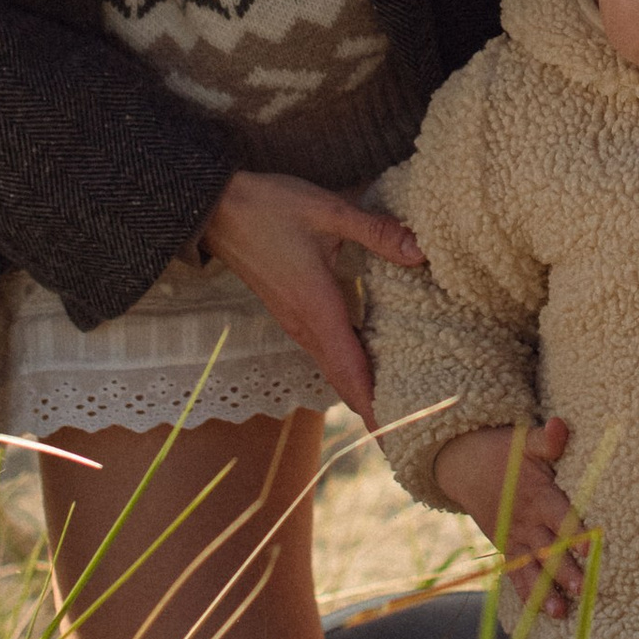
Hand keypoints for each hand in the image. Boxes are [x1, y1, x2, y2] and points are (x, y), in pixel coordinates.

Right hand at [198, 169, 423, 425]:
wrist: (217, 208)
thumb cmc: (270, 207)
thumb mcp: (328, 210)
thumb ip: (376, 231)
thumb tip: (420, 252)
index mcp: (316, 308)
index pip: (350, 369)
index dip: (373, 403)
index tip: (395, 432)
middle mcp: (304, 324)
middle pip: (342, 378)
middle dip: (372, 405)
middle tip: (407, 426)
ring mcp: (294, 320)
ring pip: (331, 366)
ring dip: (359, 387)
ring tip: (395, 401)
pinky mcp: (290, 311)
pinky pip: (322, 350)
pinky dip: (346, 366)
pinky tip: (366, 360)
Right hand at [432, 416, 593, 621]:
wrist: (464, 465)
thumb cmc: (504, 452)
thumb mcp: (524, 440)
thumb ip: (547, 440)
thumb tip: (561, 425)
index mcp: (537, 495)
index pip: (559, 515)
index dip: (575, 531)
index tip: (591, 547)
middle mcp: (526, 521)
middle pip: (548, 548)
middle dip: (565, 569)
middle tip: (584, 588)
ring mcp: (514, 538)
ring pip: (532, 568)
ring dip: (547, 591)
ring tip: (562, 612)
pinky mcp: (507, 549)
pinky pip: (517, 575)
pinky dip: (528, 594)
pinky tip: (544, 613)